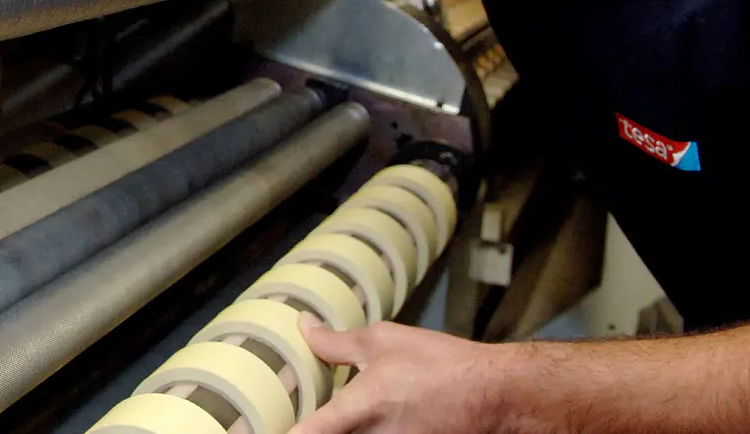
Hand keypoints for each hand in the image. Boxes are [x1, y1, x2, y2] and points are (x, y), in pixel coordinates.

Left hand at [291, 314, 515, 433]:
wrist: (494, 395)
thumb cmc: (439, 364)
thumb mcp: (383, 341)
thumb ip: (336, 342)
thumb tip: (304, 326)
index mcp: (357, 411)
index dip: (287, 433)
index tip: (255, 428)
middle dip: (316, 427)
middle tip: (302, 415)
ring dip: (343, 427)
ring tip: (339, 414)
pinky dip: (366, 431)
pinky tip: (369, 419)